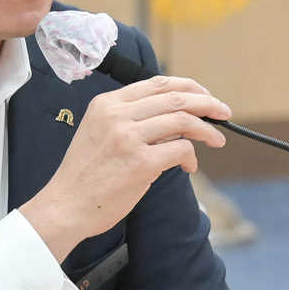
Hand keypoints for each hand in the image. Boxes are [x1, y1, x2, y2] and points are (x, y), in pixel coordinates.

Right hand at [20, 75, 229, 260]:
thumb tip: (174, 122)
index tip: (204, 96)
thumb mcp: (99, 134)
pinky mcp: (140, 163)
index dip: (187, 87)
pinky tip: (190, 166)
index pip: (156, 83)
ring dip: (207, 130)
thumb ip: (130, 122)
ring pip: (183, 120)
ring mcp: (129, 137)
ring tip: (217, 140)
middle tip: (223, 112)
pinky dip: (191, 157)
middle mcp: (117, 115)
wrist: (65, 206)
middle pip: (174, 97)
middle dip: (206, 103)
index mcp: (106, 104)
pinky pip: (180, 150)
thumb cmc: (84, 176)